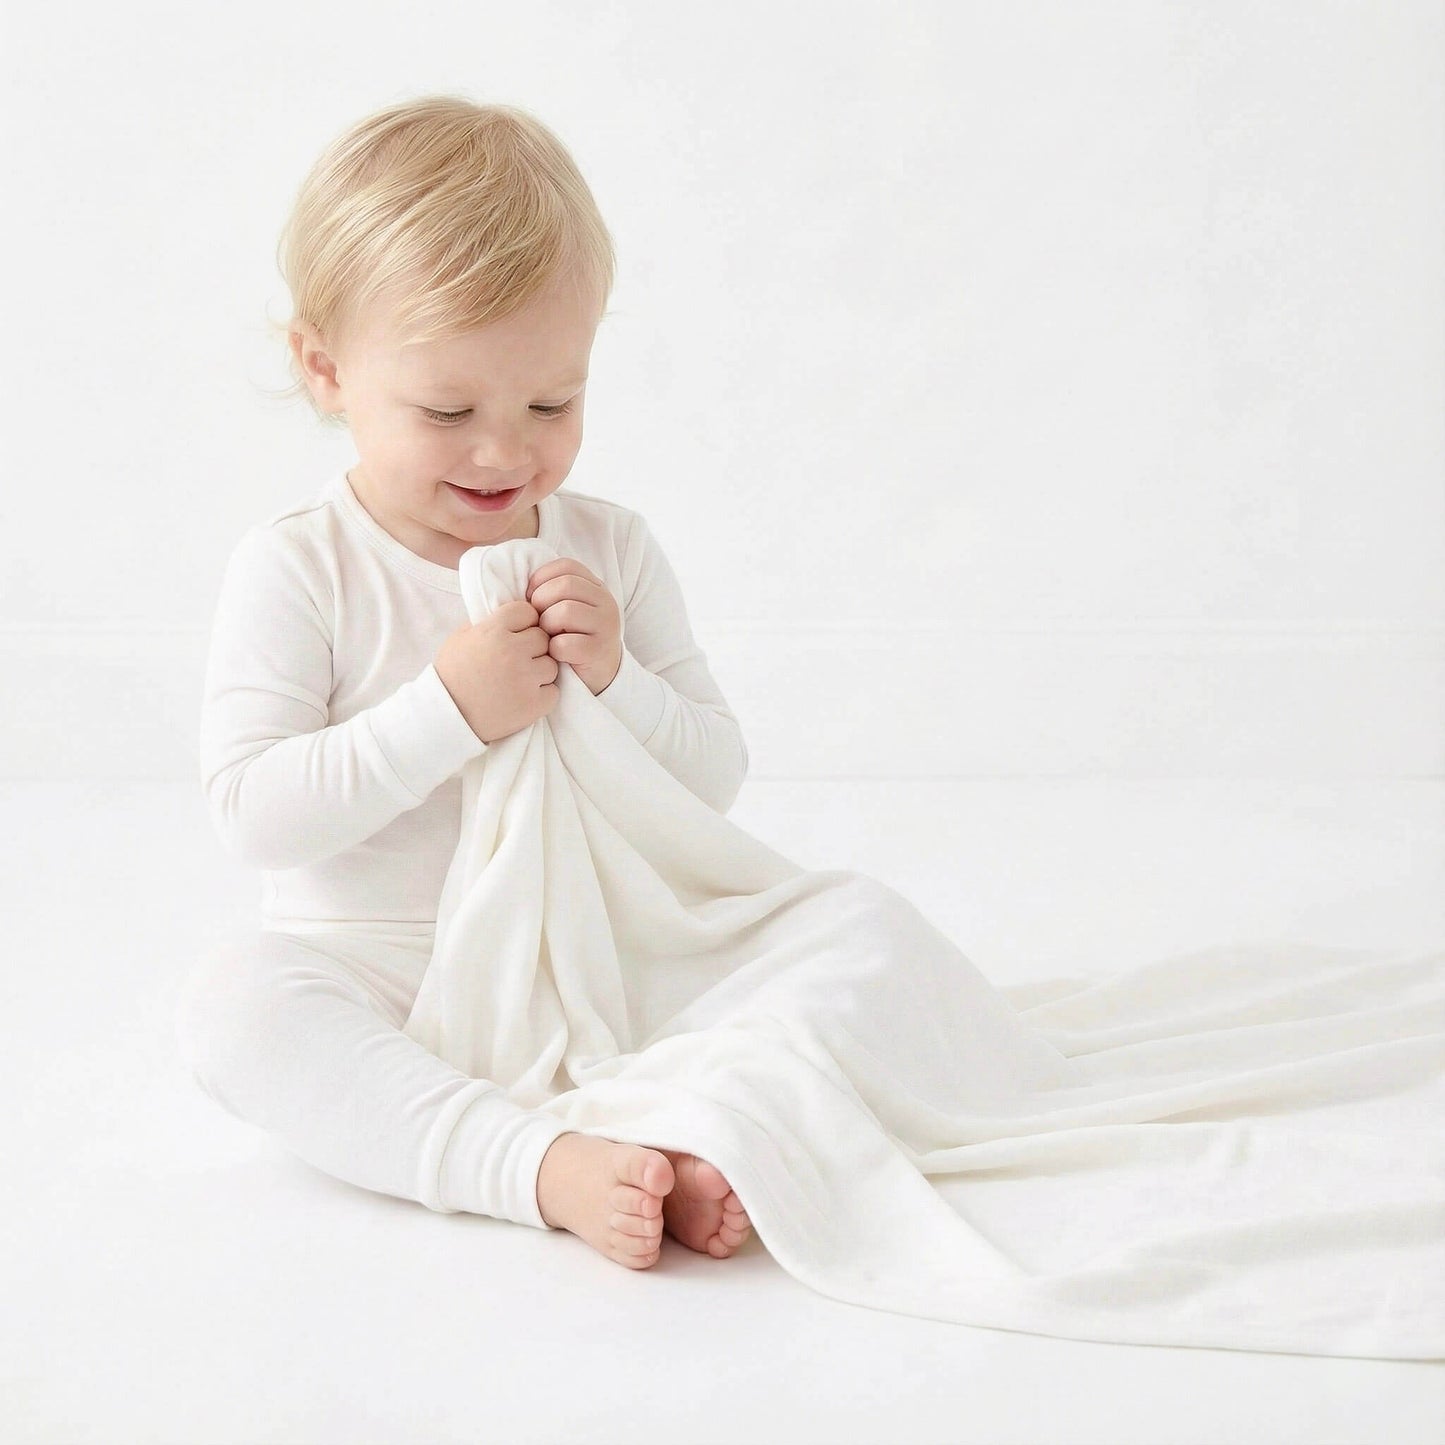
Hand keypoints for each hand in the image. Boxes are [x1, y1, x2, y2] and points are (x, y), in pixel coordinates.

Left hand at [526, 558, 622, 696]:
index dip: (542, 578)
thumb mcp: (568, 608)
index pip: (567, 566)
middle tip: (540, 620)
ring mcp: (606, 626)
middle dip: (541, 601)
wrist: (599, 674)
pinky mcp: (599, 650)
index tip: (532, 597)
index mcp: (596, 587)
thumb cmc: (573, 638)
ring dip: (547, 625)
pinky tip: (557, 654)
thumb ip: (553, 591)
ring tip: (549, 637)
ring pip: (565, 611)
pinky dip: (554, 650)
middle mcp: (606, 602)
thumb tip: (522, 586)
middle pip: (565, 585)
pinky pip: (565, 643)